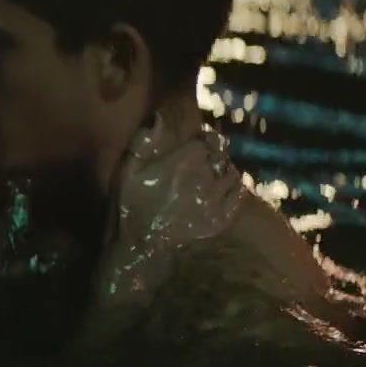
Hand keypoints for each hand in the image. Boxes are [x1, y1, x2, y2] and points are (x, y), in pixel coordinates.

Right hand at [116, 115, 246, 248]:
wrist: (140, 248)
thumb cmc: (130, 207)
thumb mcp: (127, 172)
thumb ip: (143, 142)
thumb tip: (159, 118)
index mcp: (182, 162)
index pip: (205, 140)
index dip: (200, 141)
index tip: (194, 146)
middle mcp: (204, 178)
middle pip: (220, 155)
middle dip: (213, 154)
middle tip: (202, 160)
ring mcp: (215, 199)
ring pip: (232, 172)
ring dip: (223, 170)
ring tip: (212, 174)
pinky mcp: (221, 218)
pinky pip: (238, 194)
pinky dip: (233, 188)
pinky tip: (222, 190)